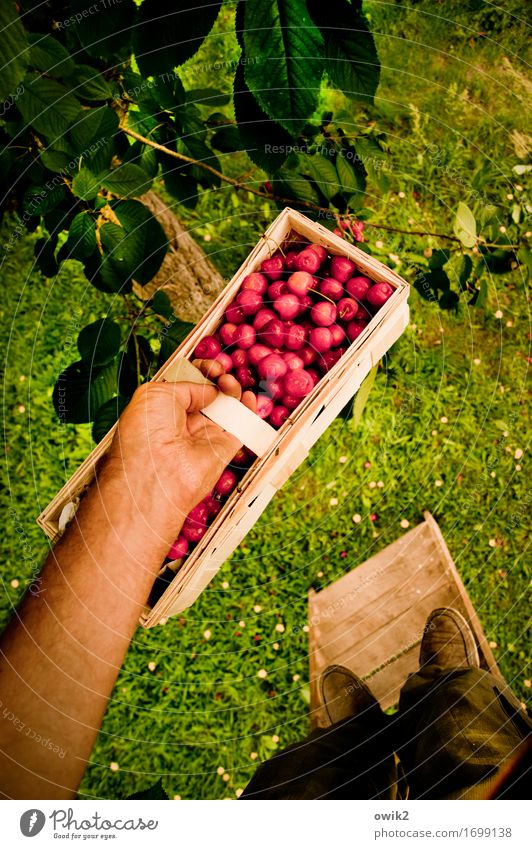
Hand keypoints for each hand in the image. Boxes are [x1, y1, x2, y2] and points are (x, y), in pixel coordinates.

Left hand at [103, 360, 255, 540]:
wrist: (155, 475)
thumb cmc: (145, 434)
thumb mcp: (156, 394)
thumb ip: (187, 386)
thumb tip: (211, 390)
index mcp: (162, 409)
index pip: (187, 385)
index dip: (200, 371)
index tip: (209, 367)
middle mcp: (183, 423)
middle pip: (208, 394)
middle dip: (218, 378)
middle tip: (221, 373)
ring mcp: (204, 436)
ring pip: (226, 407)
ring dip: (232, 390)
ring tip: (231, 384)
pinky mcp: (223, 449)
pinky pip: (241, 426)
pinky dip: (248, 410)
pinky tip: (249, 397)